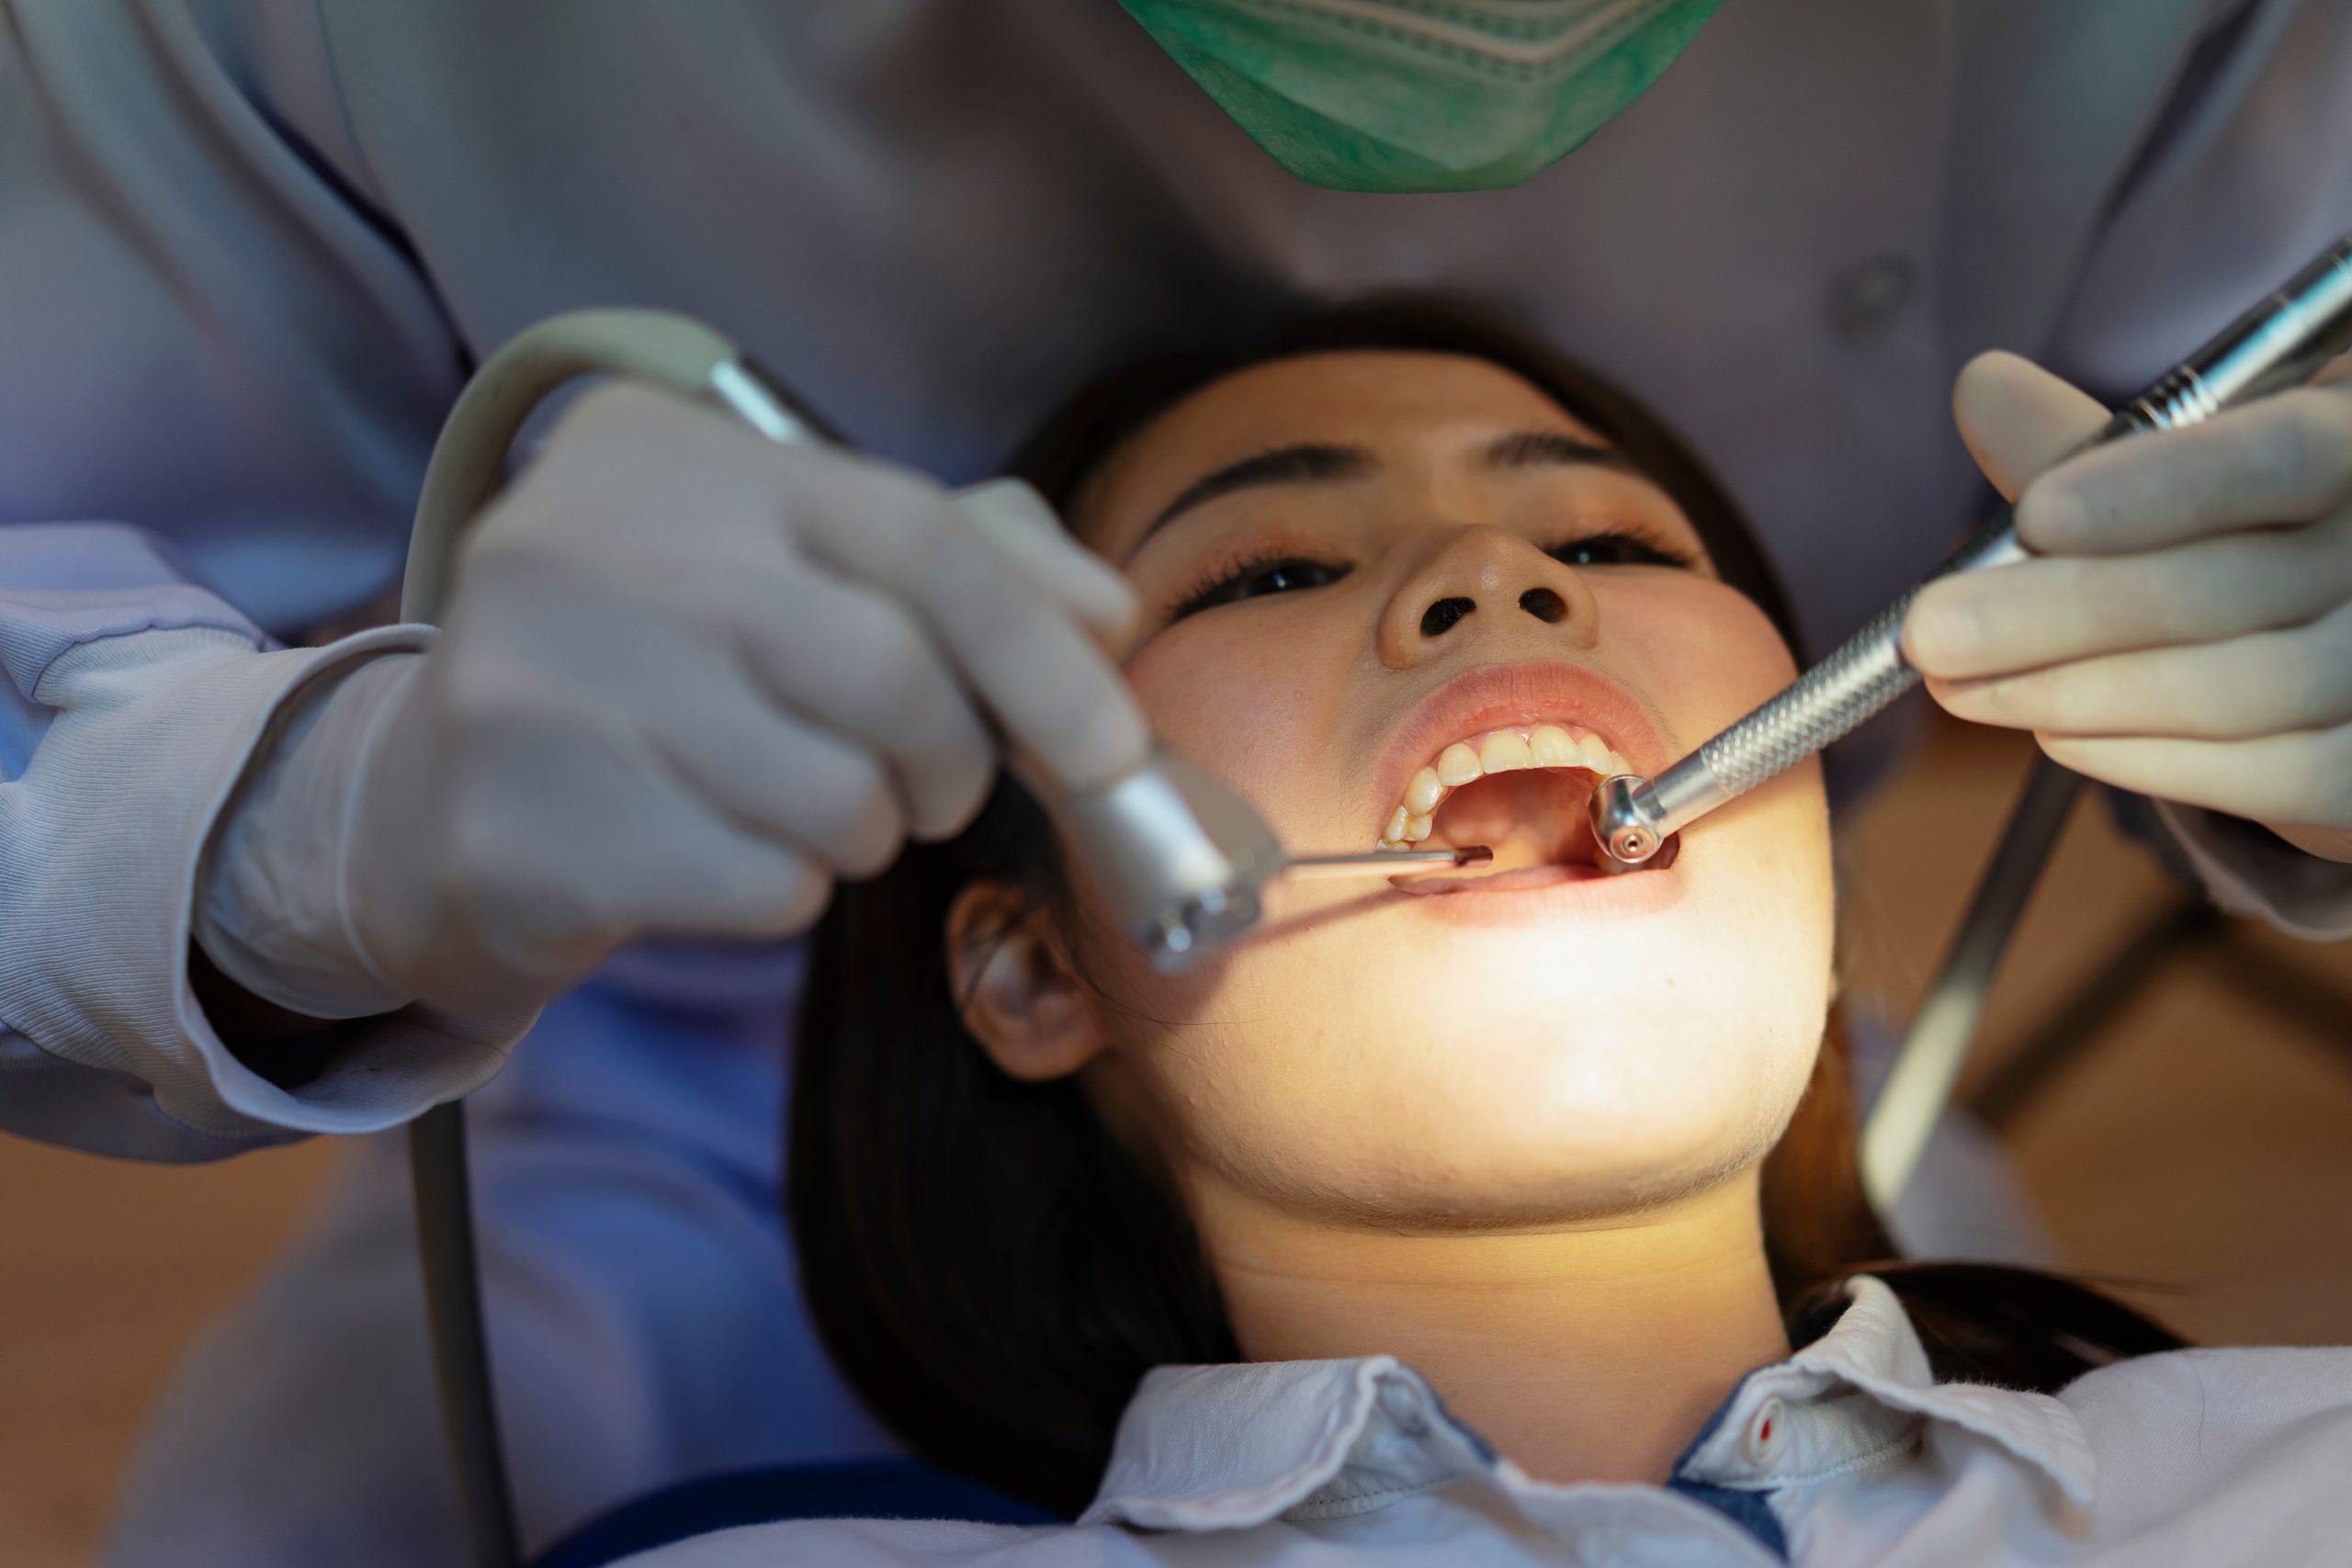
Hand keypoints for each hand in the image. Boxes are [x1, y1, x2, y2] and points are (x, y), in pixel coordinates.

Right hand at [338, 381, 1142, 1015]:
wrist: (431, 800)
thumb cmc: (658, 674)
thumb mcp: (790, 573)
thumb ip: (960, 564)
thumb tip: (1104, 614)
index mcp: (665, 452)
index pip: (916, 533)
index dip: (1041, 649)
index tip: (1113, 749)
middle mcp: (578, 540)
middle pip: (890, 670)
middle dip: (953, 760)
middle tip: (931, 789)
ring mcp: (531, 686)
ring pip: (835, 796)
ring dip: (864, 833)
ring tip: (800, 810)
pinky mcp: (517, 830)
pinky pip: (763, 887)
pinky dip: (786, 892)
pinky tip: (715, 857)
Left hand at [1904, 351, 2351, 863]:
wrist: (2350, 655)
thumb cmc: (2254, 540)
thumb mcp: (2184, 475)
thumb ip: (2088, 447)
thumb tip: (1980, 386)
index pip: (2282, 454)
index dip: (2159, 488)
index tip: (2033, 516)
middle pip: (2232, 587)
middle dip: (2057, 615)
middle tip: (1926, 632)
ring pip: (2243, 689)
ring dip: (2076, 691)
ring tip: (1955, 684)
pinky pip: (2270, 774)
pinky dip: (2147, 757)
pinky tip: (2052, 735)